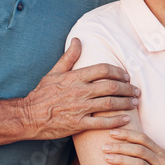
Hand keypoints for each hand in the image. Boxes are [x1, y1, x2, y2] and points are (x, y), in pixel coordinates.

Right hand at [22, 38, 139, 140]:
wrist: (28, 116)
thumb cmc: (41, 94)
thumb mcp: (53, 72)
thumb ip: (69, 57)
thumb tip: (78, 40)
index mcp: (75, 77)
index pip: (103, 69)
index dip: (118, 72)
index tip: (126, 76)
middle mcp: (79, 91)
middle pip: (111, 87)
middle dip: (127, 88)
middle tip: (136, 91)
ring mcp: (79, 108)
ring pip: (109, 104)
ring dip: (126, 103)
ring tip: (135, 102)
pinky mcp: (78, 124)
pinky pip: (102, 123)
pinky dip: (116, 121)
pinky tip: (126, 119)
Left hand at [103, 128, 164, 164]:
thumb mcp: (158, 159)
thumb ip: (145, 150)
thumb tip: (124, 140)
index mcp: (160, 151)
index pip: (142, 138)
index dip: (127, 134)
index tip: (111, 133)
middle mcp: (161, 161)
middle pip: (139, 150)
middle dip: (120, 147)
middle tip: (104, 147)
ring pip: (140, 164)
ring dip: (122, 159)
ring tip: (107, 158)